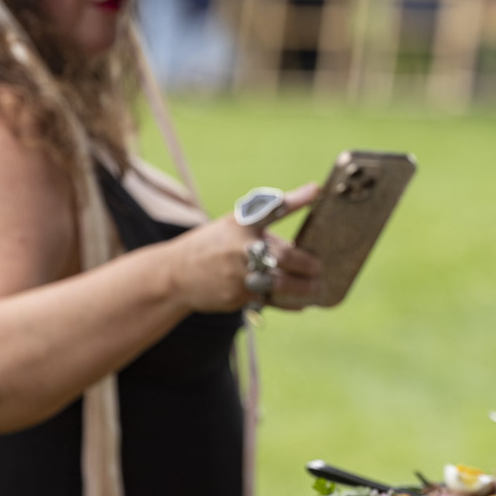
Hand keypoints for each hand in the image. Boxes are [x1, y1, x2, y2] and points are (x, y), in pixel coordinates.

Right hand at [167, 184, 322, 313]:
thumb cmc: (215, 246)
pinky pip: (269, 300)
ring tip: (316, 289)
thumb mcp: (235, 227)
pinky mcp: (236, 297)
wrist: (176, 274)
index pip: (271, 208)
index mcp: (241, 223)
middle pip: (282, 255)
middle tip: (319, 268)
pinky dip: (288, 303)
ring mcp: (238, 274)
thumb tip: (305, 233)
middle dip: (306, 264)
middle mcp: (240, 247)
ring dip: (302, 289)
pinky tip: (300, 304)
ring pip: (279, 283)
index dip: (296, 199)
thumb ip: (267, 230)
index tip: (316, 191)